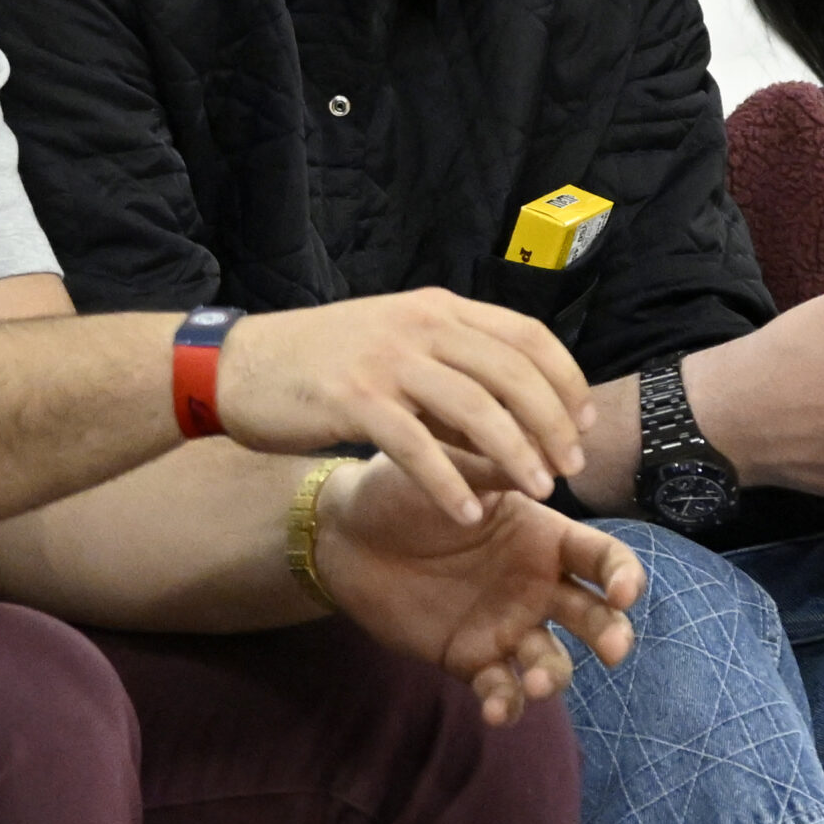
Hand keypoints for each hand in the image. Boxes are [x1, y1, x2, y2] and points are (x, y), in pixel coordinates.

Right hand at [219, 289, 595, 525]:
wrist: (239, 365)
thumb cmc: (323, 363)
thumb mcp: (397, 346)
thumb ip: (452, 371)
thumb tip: (516, 415)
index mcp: (437, 309)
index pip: (526, 335)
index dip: (566, 379)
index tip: (585, 423)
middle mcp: (419, 326)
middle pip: (512, 371)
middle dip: (552, 422)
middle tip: (570, 468)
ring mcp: (386, 360)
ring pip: (475, 407)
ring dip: (515, 453)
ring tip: (537, 491)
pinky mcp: (353, 399)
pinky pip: (417, 446)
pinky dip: (450, 482)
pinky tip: (469, 513)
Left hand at [314, 454, 642, 725]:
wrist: (344, 534)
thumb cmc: (399, 490)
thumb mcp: (449, 469)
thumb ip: (495, 471)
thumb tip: (544, 468)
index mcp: (540, 534)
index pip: (600, 557)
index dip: (623, 574)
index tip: (624, 591)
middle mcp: (534, 583)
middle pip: (593, 615)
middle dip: (611, 633)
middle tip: (613, 648)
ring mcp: (505, 624)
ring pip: (551, 660)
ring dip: (552, 675)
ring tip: (531, 677)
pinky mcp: (471, 659)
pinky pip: (501, 689)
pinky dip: (507, 703)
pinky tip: (496, 706)